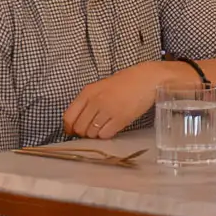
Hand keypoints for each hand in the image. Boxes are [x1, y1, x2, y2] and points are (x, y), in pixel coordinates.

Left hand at [60, 64, 181, 140]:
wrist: (146, 80)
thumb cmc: (124, 82)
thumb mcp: (100, 87)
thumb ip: (87, 102)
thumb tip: (76, 122)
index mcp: (88, 92)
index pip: (69, 116)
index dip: (69, 128)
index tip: (72, 132)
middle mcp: (95, 101)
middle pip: (79, 128)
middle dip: (83, 133)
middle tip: (91, 130)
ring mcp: (108, 110)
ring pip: (92, 133)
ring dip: (95, 134)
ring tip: (104, 126)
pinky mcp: (120, 119)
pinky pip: (105, 135)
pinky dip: (106, 135)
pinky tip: (112, 128)